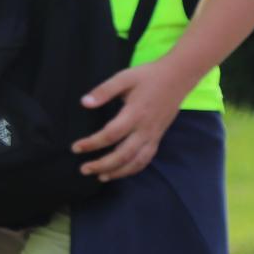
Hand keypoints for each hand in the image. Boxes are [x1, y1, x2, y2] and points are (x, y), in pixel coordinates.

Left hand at [75, 57, 193, 180]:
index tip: (76, 148)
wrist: (178, 78)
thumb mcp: (124, 78)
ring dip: (118, 172)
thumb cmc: (147, 77)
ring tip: (100, 176)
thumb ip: (104, 91)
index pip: (111, 135)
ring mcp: (153, 135)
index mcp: (135, 113)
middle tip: (83, 169)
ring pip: (136, 161)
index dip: (93, 143)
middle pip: (124, 154)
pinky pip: (146, 159)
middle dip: (103, 165)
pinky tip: (120, 172)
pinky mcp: (158, 137)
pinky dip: (133, 169)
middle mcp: (145, 129)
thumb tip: (84, 103)